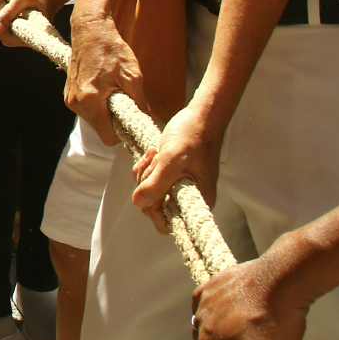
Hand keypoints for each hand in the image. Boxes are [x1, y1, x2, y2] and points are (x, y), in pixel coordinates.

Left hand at [0, 0, 64, 46]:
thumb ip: (8, 13)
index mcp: (32, 32)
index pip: (8, 40)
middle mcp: (33, 36)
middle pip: (8, 38)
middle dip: (2, 26)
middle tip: (3, 10)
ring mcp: (32, 32)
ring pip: (12, 32)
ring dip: (6, 22)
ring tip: (9, 8)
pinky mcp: (31, 26)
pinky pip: (16, 27)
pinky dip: (11, 20)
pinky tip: (13, 9)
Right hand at [65, 13, 147, 147]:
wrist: (90, 29)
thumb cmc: (111, 49)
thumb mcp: (132, 76)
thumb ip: (139, 103)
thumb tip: (148, 120)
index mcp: (90, 102)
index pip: (108, 138)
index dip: (122, 132)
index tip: (130, 120)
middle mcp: (75, 103)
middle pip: (100, 129)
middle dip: (114, 120)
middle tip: (124, 100)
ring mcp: (70, 98)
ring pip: (93, 119)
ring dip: (105, 111)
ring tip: (114, 90)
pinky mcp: (69, 92)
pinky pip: (86, 108)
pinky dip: (97, 104)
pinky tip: (104, 86)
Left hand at [131, 102, 221, 232]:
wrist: (200, 116)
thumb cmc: (193, 136)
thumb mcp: (172, 160)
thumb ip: (156, 184)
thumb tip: (138, 203)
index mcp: (197, 200)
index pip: (168, 223)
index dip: (153, 209)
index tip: (151, 187)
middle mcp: (188, 197)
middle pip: (154, 206)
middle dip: (148, 185)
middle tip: (156, 163)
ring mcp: (179, 186)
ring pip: (148, 191)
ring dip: (147, 172)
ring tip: (157, 155)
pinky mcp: (171, 175)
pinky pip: (149, 178)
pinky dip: (147, 166)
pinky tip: (155, 152)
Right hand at [192, 241, 311, 339]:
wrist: (282, 279)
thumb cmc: (274, 324)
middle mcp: (199, 322)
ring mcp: (206, 300)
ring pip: (214, 324)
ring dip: (229, 329)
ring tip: (255, 326)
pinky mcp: (215, 282)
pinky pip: (214, 300)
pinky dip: (224, 307)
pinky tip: (240, 307)